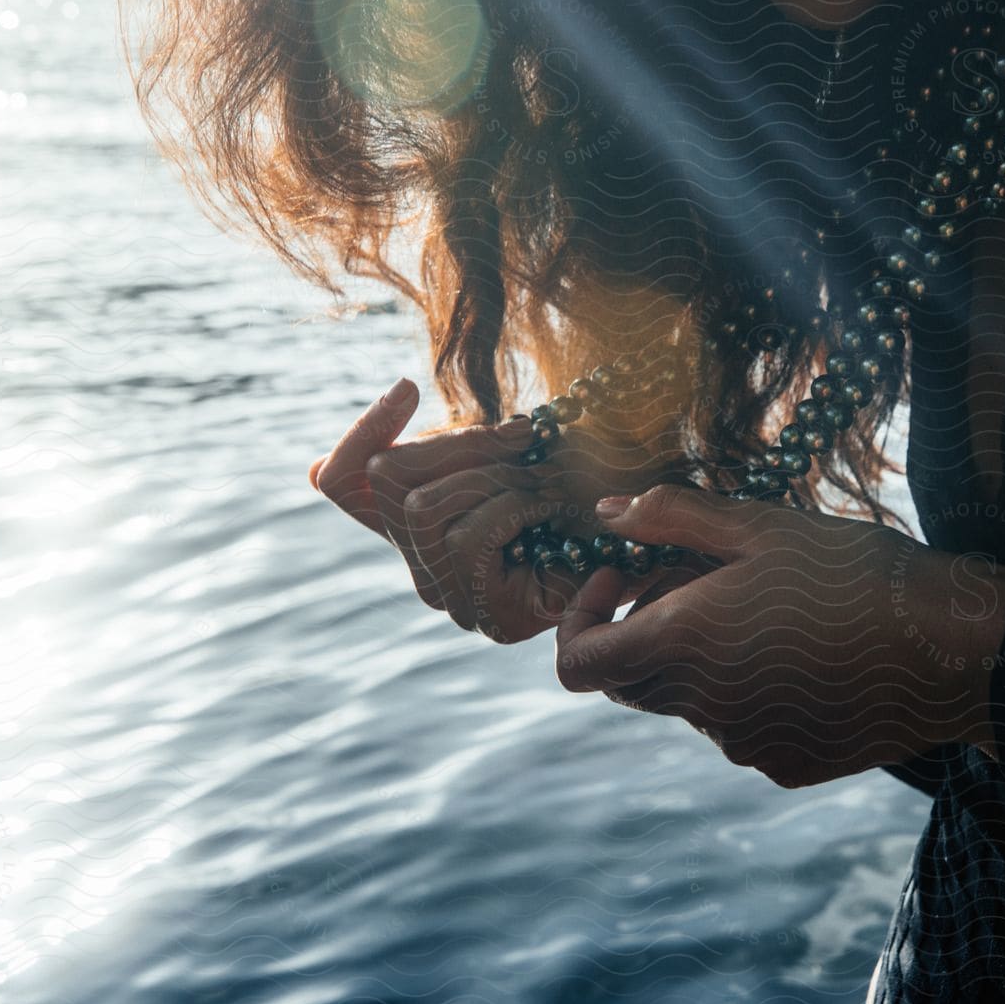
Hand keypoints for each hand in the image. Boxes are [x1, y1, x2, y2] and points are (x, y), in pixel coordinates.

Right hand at [311, 378, 693, 641]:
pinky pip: (471, 535)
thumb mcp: (512, 440)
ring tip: (541, 471)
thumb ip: (455, 435)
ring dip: (493, 475)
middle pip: (388, 478)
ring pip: (427, 506)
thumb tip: (377, 407)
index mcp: (419, 522)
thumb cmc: (590, 475)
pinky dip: (514, 504)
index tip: (407, 387)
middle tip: (523, 435)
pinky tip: (550, 503)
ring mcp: (455, 596)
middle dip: (460, 442)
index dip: (360, 431)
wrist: (665, 534)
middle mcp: (424, 565)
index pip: (339, 482)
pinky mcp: (494, 616)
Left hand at [555, 485, 1004, 787]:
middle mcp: (701, 708)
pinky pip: (739, 727)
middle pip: (630, 679)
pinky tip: (808, 651)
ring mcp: (744, 744)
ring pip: (687, 701)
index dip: (580, 618)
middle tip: (706, 575)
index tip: (620, 576)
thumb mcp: (761, 525)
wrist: (954, 648)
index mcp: (682, 645)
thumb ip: (670, 518)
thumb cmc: (856, 571)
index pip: (578, 663)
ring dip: (701, 657)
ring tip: (771, 608)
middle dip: (644, 625)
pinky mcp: (786, 765)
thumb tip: (605, 514)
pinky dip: (748, 690)